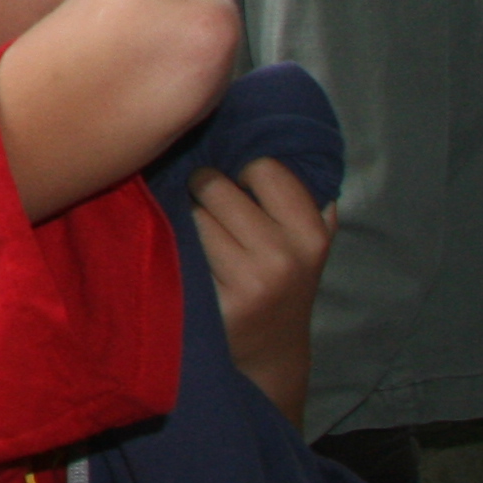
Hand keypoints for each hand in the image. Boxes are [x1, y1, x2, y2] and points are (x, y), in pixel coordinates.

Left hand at [190, 157, 333, 425]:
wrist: (269, 356)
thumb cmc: (281, 283)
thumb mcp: (306, 241)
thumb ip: (303, 193)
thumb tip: (281, 126)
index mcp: (312, 232)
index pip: (264, 166)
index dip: (242, 170)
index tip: (237, 186)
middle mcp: (285, 256)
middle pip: (215, 185)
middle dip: (203, 188)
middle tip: (203, 205)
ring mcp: (249, 280)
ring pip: (190, 212)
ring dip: (181, 213)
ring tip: (190, 230)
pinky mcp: (215, 300)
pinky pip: (177, 246)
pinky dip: (170, 240)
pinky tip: (175, 250)